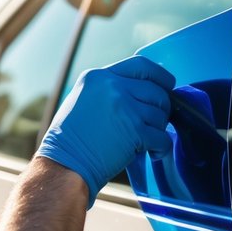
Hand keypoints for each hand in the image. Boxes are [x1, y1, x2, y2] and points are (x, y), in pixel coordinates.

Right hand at [37, 56, 173, 204]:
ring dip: (158, 130)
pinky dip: (162, 148)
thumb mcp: (84, 100)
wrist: (63, 165)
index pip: (141, 65)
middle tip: (153, 124)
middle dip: (161, 109)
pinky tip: (154, 153)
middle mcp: (113, 87)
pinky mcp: (134, 131)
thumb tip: (143, 91)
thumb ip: (110, 90)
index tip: (168, 85)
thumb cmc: (71, 140)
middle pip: (156, 91)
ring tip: (147, 141)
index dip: (160, 76)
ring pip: (161, 115)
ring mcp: (125, 108)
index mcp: (99, 77)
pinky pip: (162, 137)